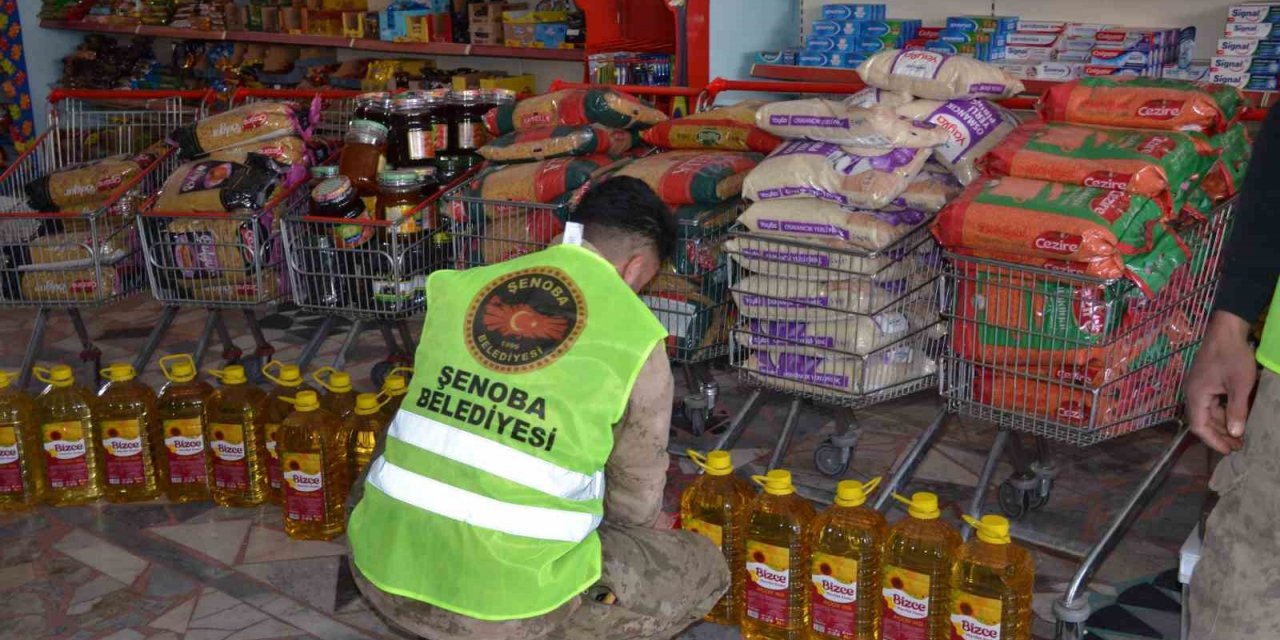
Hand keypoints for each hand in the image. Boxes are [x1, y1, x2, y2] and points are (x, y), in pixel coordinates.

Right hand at [1184, 311, 1257, 453]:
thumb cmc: (1233, 356)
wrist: (1227, 328)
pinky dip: (1224, 412)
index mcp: (1196, 395)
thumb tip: (1236, 434)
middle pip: (1203, 421)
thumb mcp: (1240, 385)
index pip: (1199, 426)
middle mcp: (1193, 393)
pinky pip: (1213, 402)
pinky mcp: (1207, 381)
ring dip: (1224, 424)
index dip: (1214, 441)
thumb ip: (1237, 410)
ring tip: (1242, 434)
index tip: (1230, 450)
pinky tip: (1238, 416)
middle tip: (1240, 445)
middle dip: (1221, 435)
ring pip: (1209, 412)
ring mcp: (1199, 386)